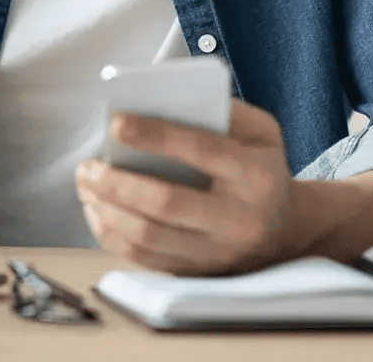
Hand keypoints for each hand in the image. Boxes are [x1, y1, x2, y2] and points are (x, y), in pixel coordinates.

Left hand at [74, 99, 299, 274]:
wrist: (286, 229)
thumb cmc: (261, 168)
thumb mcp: (261, 131)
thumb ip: (224, 111)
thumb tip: (165, 99)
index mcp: (257, 174)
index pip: (201, 151)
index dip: (155, 136)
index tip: (116, 123)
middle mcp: (240, 218)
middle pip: (166, 203)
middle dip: (118, 183)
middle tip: (87, 165)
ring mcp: (218, 253)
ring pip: (149, 237)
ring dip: (107, 210)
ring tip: (86, 185)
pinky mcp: (198, 273)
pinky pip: (144, 260)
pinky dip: (113, 235)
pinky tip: (97, 211)